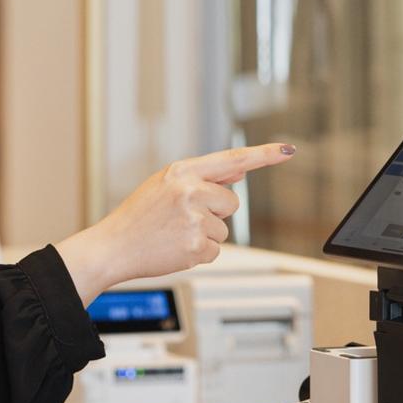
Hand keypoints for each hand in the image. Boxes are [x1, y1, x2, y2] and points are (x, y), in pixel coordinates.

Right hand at [54, 144, 295, 302]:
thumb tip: (241, 171)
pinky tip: (176, 247)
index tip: (288, 150)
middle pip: (232, 202)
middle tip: (182, 217)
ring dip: (205, 234)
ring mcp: (194, 219)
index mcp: (182, 171)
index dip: (264, 155)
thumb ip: (205, 177)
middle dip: (215, 212)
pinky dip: (199, 252)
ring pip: (224, 229)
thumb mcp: (165, 185)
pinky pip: (216, 249)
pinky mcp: (197, 246)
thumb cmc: (138, 216)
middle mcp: (190, 191)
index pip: (233, 159)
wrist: (114, 246)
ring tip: (174, 233)